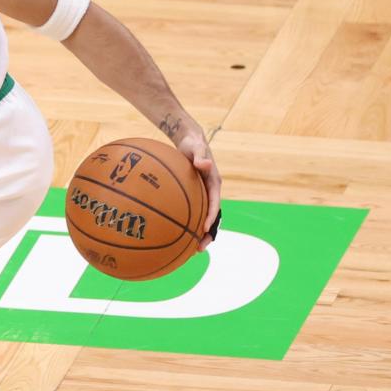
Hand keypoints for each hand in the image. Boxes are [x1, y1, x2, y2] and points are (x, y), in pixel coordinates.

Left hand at [170, 123, 222, 250]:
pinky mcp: (195, 194)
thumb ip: (200, 156)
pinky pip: (192, 212)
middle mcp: (211, 191)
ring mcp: (203, 194)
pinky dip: (187, 223)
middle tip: (199, 248)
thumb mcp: (196, 147)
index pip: (215, 203)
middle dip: (207, 233)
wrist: (190, 140)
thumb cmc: (193, 144)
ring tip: (190, 249)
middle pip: (213, 216)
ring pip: (203, 217)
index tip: (205, 228)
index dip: (211, 216)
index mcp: (214, 183)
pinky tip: (174, 233)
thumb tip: (204, 164)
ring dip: (199, 233)